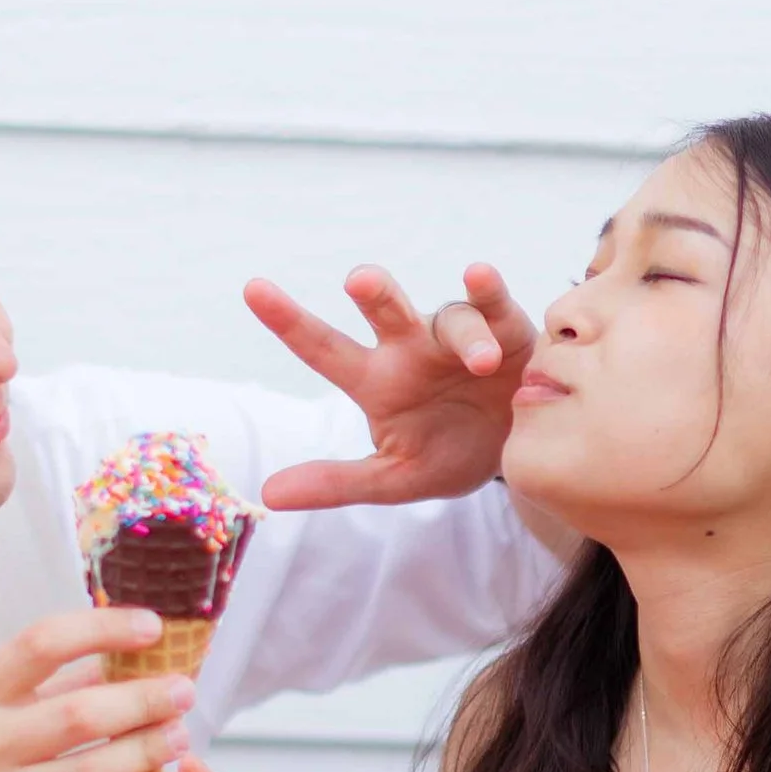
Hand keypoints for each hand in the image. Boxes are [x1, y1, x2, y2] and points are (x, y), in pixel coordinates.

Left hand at [247, 261, 536, 509]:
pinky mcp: (505, 329)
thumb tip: (268, 496)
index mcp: (377, 380)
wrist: (519, 451)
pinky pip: (495, 304)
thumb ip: (337, 484)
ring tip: (483, 363)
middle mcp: (411, 347)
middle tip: (359, 281)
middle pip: (386, 310)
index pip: (325, 349)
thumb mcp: (394, 479)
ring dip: (466, 334)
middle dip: (374, 292)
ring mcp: (456, 336)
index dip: (289, 320)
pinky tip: (481, 275)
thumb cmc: (449, 454)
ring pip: (452, 317)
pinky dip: (489, 290)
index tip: (252, 289)